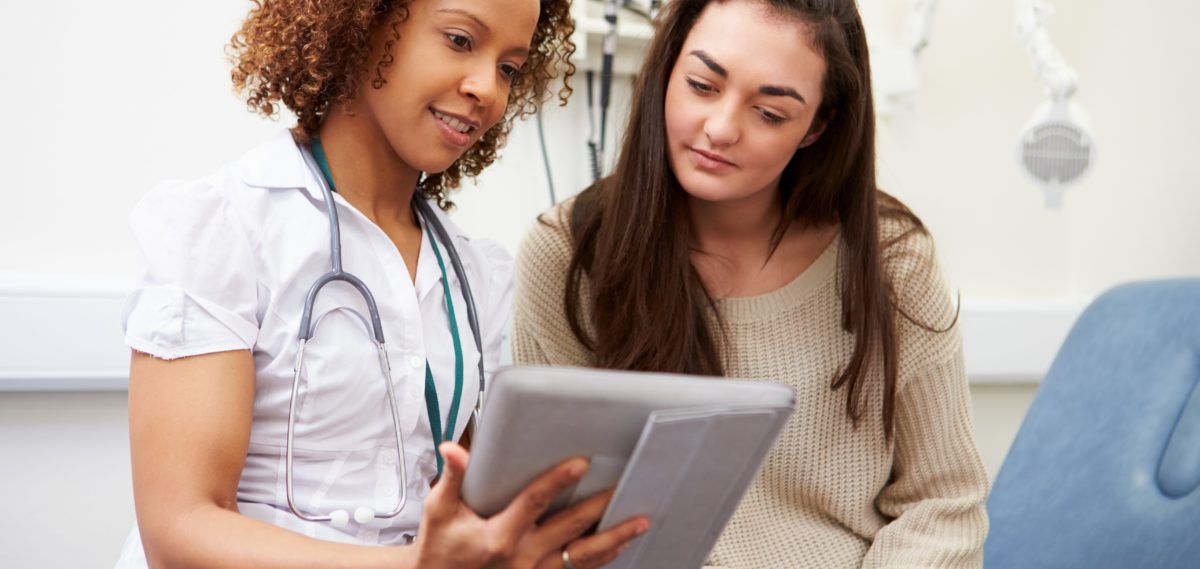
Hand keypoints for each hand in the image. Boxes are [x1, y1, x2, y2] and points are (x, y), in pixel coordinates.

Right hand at [413, 443, 649, 567]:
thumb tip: (454, 449)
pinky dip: (601, 559)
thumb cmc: (440, 547)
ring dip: (614, 538)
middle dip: (601, 506)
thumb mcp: (440, 511)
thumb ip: (453, 478)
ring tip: (640, 523)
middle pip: (570, 528)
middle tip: (624, 487)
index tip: (581, 463)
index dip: (558, 480)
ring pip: (583, 556)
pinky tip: (619, 546)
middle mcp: (523, 556)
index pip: (534, 502)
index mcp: (499, 536)